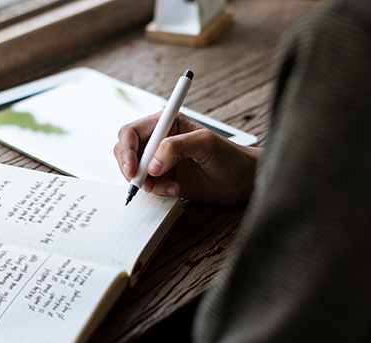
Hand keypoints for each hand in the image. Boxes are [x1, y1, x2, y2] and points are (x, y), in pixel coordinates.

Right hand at [114, 113, 259, 204]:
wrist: (244, 181)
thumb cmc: (231, 157)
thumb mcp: (206, 144)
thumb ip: (176, 148)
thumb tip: (152, 163)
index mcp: (167, 123)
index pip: (132, 132)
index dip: (127, 150)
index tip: (134, 169)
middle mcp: (160, 140)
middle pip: (126, 151)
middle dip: (132, 169)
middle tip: (145, 183)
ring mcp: (161, 160)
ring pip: (135, 171)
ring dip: (148, 183)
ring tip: (171, 186)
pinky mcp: (165, 178)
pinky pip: (147, 185)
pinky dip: (157, 191)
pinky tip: (176, 189)